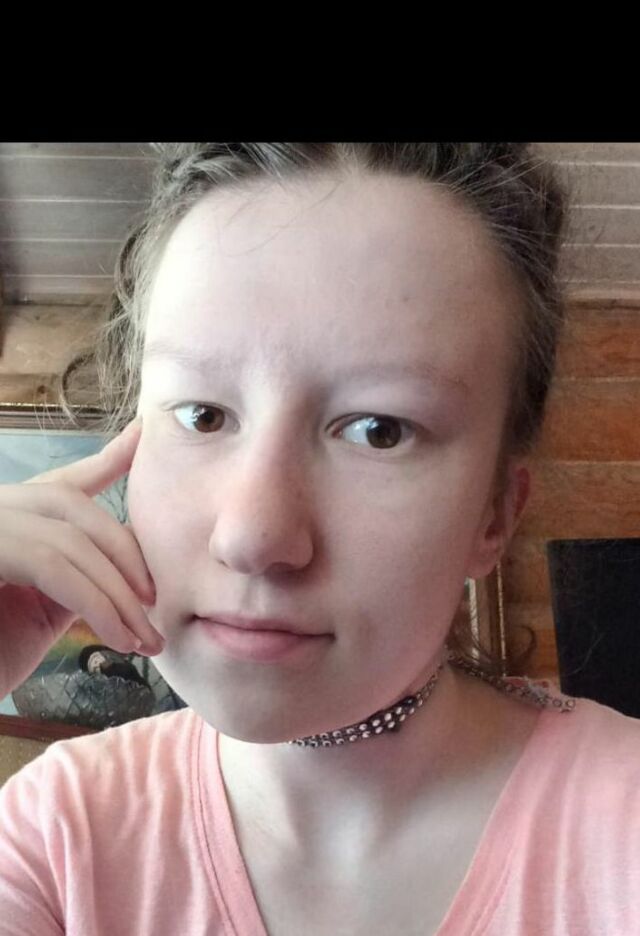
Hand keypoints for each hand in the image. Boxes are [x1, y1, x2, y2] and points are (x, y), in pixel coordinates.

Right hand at [0, 418, 163, 696]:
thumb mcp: (43, 610)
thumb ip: (79, 573)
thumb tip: (129, 563)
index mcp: (8, 518)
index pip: (61, 482)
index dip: (106, 458)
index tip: (142, 435)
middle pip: (71, 506)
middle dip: (124, 553)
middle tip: (156, 604)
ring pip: (66, 537)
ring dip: (116, 591)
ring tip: (144, 638)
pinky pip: (49, 564)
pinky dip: (95, 601)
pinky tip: (117, 637)